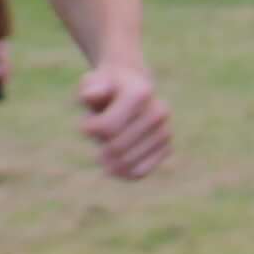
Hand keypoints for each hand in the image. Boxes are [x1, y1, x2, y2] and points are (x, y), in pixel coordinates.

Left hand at [78, 60, 172, 180]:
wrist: (132, 87)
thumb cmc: (105, 87)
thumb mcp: (93, 81)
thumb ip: (90, 88)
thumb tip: (91, 96)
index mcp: (140, 93)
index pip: (108, 127)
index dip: (89, 128)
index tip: (87, 121)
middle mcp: (158, 112)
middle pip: (117, 148)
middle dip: (100, 143)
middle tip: (98, 133)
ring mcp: (165, 131)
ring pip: (127, 163)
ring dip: (109, 158)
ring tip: (109, 141)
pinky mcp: (166, 148)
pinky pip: (139, 172)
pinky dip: (122, 172)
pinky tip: (114, 164)